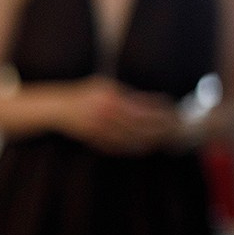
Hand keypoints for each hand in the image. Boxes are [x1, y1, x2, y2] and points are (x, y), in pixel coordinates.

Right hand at [60, 78, 180, 153]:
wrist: (58, 108)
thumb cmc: (85, 94)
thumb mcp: (107, 86)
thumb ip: (131, 95)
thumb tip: (156, 102)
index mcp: (112, 98)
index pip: (145, 109)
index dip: (162, 114)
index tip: (175, 115)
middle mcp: (106, 114)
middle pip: (141, 127)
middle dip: (160, 130)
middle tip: (175, 130)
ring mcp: (100, 129)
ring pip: (132, 140)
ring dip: (149, 141)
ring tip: (162, 140)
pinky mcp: (95, 140)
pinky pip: (118, 147)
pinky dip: (133, 148)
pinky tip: (143, 146)